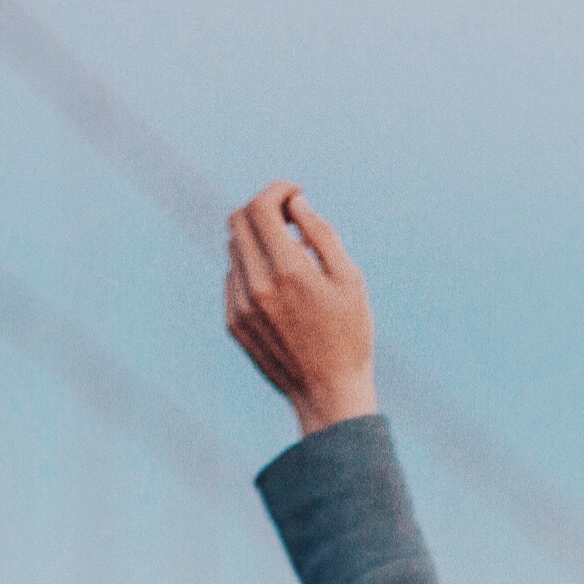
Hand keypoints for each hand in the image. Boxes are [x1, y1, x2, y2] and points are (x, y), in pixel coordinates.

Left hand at [224, 181, 377, 436]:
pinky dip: (252, 270)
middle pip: (238, 221)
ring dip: (259, 241)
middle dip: (263, 209)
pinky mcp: (233, 322)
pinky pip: (233, 278)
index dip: (277, 190)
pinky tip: (280, 289)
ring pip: (234, 249)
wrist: (328, 393)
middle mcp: (257, 285)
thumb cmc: (350, 335)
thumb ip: (321, 234)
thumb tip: (295, 204)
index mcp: (288, 271)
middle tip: (289, 219)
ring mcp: (240, 305)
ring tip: (292, 260)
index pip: (261, 208)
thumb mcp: (350, 279)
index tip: (295, 193)